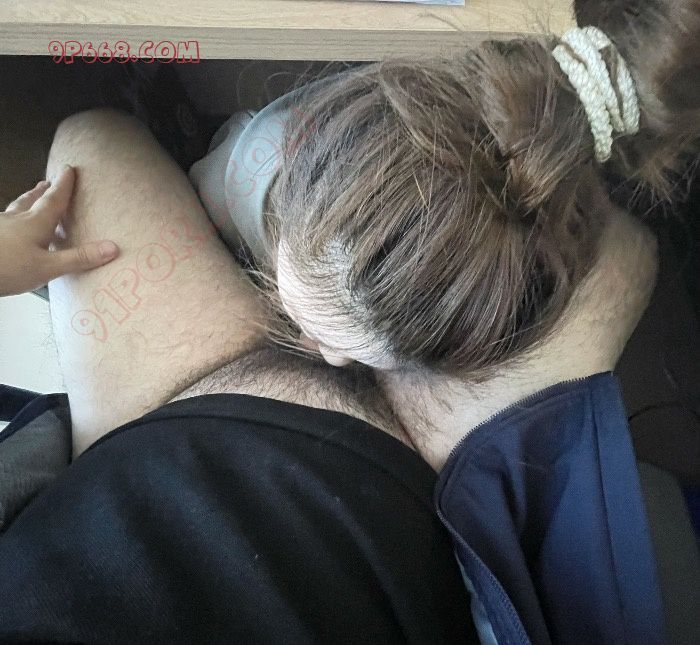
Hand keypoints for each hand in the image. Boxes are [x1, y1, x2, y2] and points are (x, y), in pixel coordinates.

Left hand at [0, 165, 118, 296]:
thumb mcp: (48, 267)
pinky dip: (11, 221)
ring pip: (14, 210)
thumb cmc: (6, 268)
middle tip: (47, 182)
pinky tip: (9, 229)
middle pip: (31, 200)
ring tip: (29, 199)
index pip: (54, 199)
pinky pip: (4, 224)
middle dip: (42, 191)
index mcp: (35, 223)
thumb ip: (79, 258)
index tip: (70, 169)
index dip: (64, 184)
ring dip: (25, 203)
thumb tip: (113, 247)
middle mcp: (16, 220)